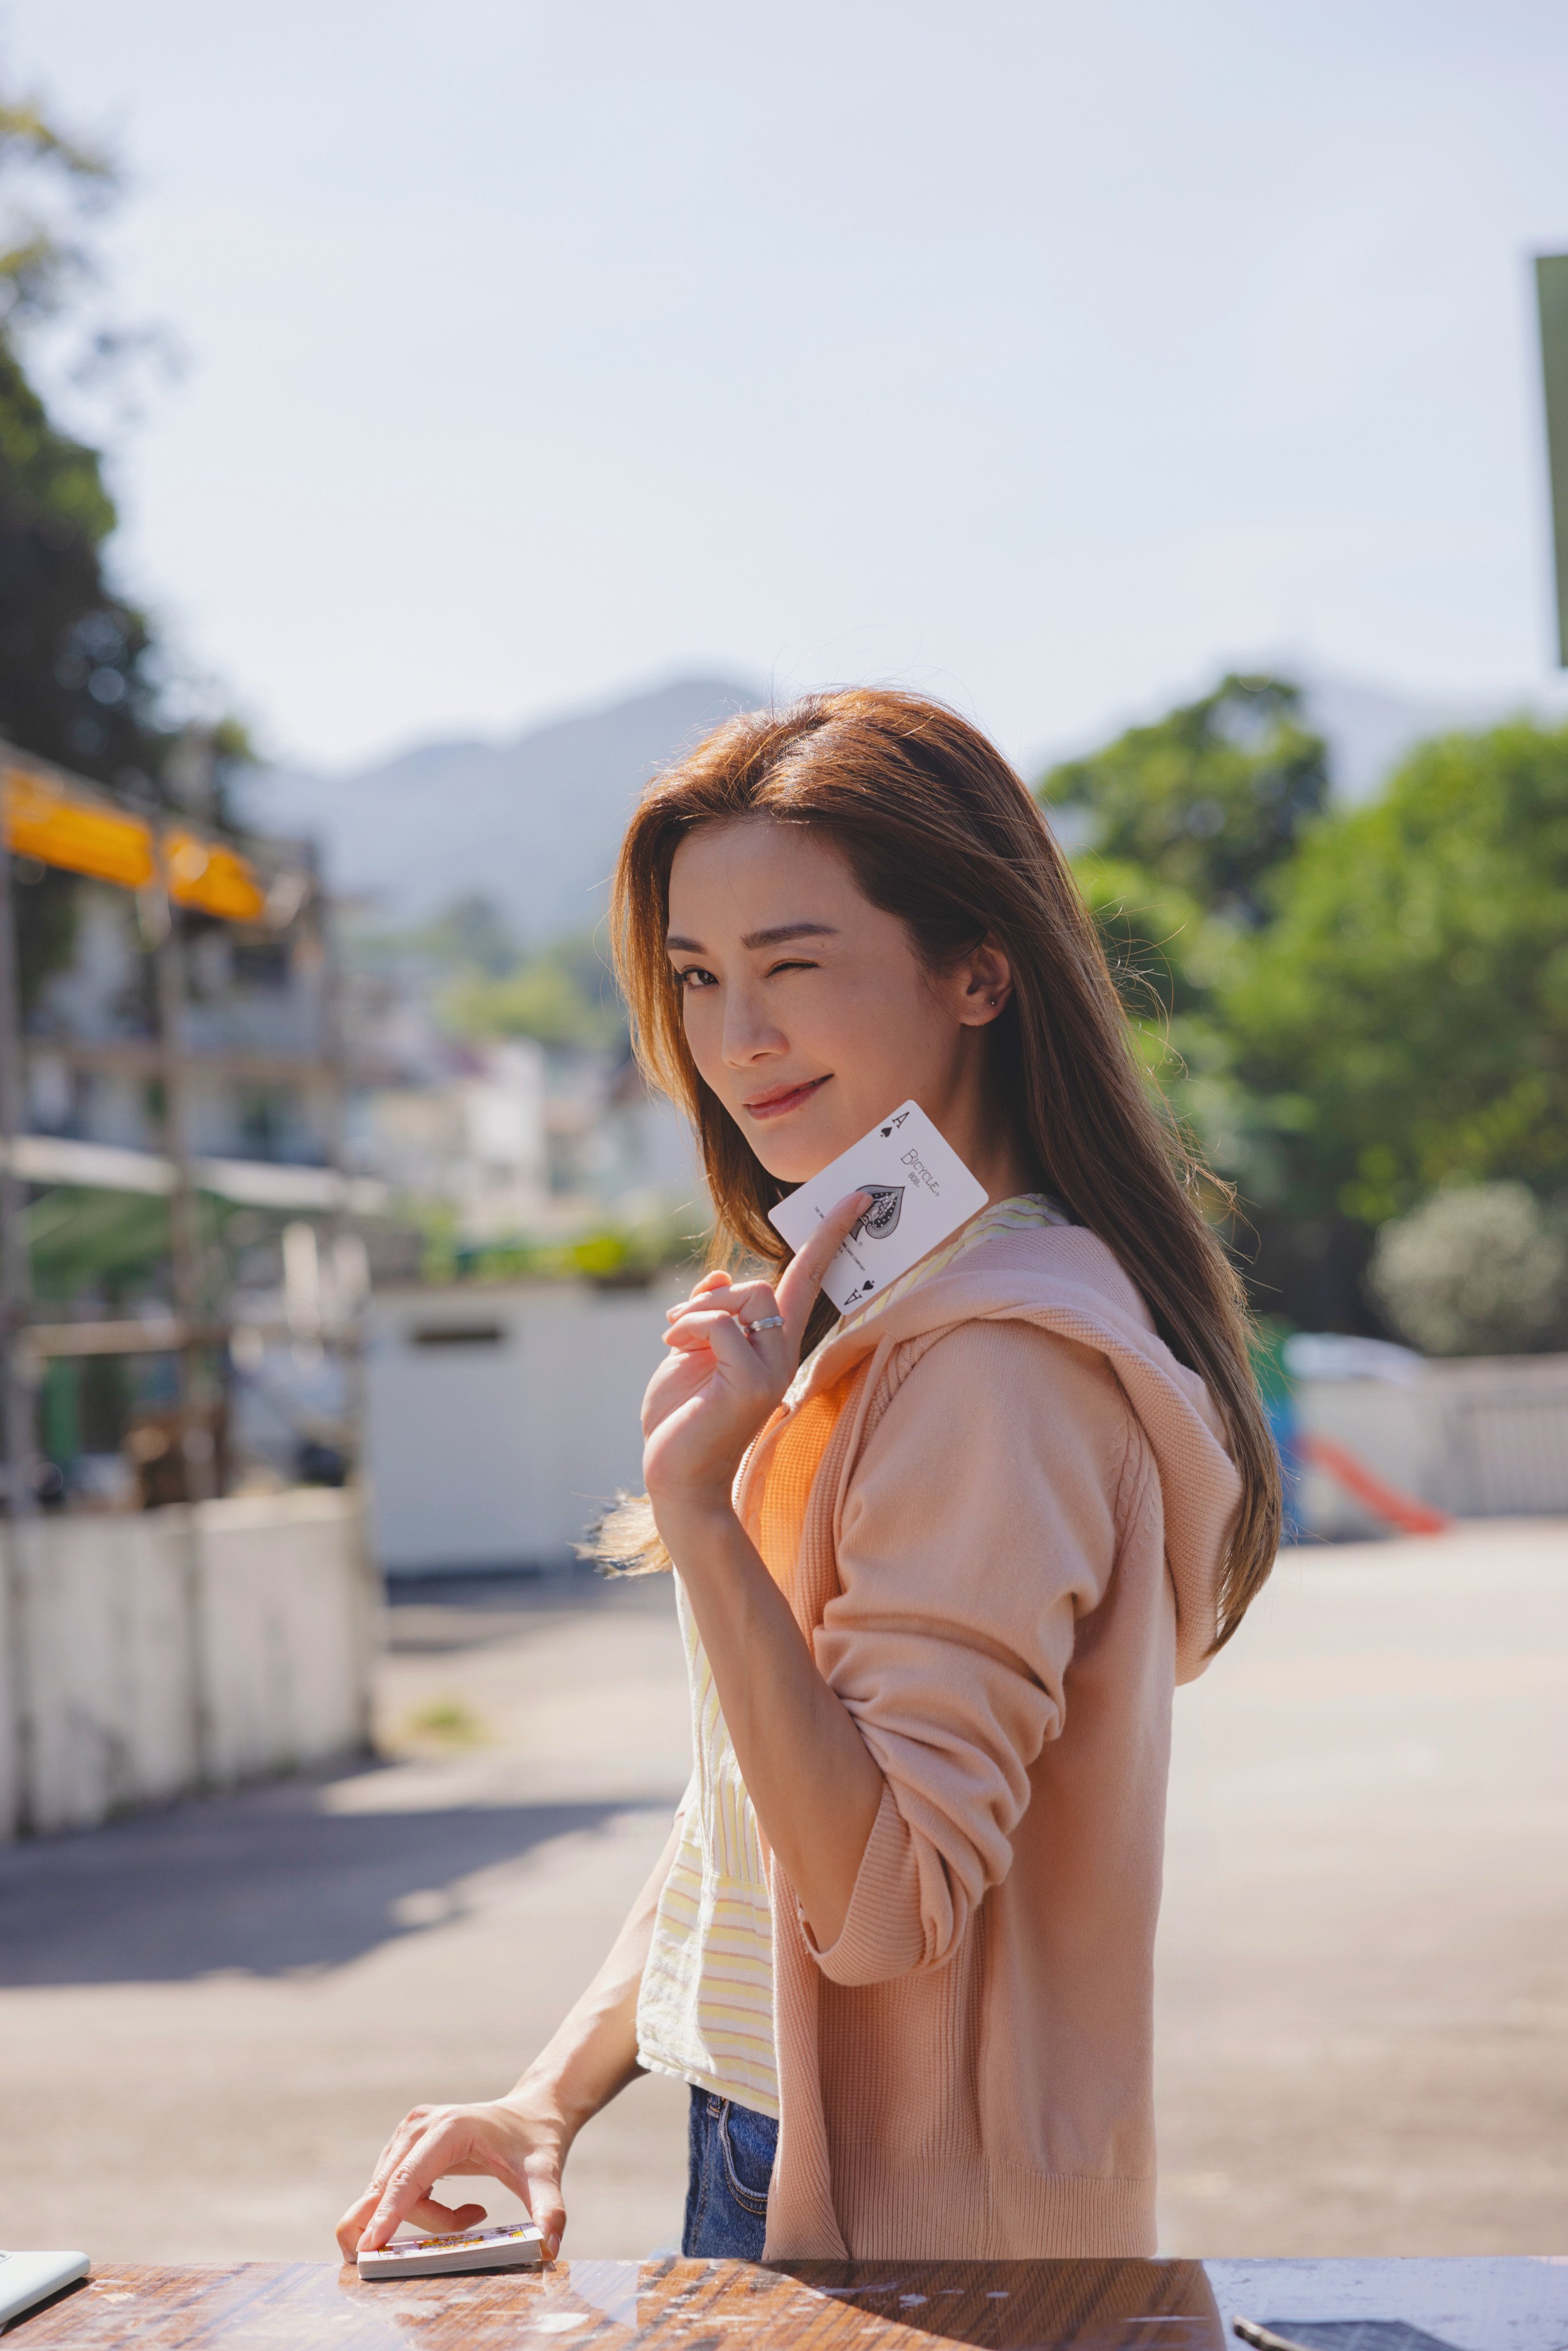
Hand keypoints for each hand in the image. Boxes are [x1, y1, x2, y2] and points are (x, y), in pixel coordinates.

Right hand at [334, 2093, 567, 2262]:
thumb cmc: (536, 2144)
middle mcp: (421, 2125)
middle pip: (391, 2190)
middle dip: (394, 2226)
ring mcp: (409, 2132)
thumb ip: (549, 2209)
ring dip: (424, 2219)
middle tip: (397, 2261)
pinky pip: (395, 2190)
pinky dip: (418, 2210)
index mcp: (450, 2129)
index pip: (408, 2179)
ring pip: (390, 2194)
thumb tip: (549, 2248)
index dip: (387, 2215)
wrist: (532, 2114)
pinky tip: (460, 2209)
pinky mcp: (405, 2143)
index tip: (368, 2248)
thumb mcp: (545, 2176)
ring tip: (472, 2215)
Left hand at [643, 1191, 868, 1521]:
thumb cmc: (682, 1420)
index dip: (831, 1237)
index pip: (811, 1280)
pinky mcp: (752, 1382)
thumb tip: (721, 1275)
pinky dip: (688, 1326)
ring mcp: (772, 1369)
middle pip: (763, 1284)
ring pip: (746, 1296)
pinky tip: (672, 1347)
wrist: (675, 1476)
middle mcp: (783, 1355)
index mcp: (774, 1346)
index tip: (856, 1197)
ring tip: (673, 1339)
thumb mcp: (690, 1353)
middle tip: (678, 1323)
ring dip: (697, 1311)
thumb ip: (709, 1313)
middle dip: (713, 1295)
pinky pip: (719, 1324)